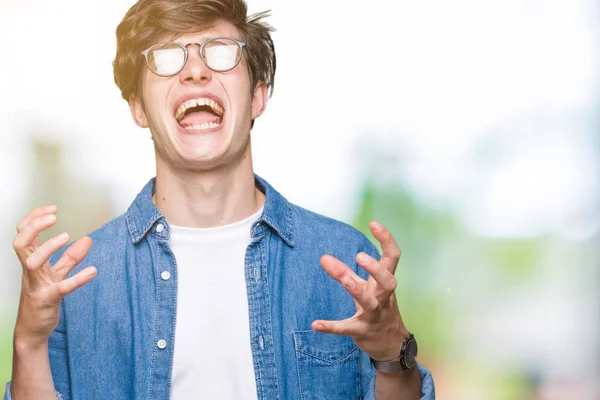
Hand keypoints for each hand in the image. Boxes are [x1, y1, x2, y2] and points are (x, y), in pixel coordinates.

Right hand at [12, 205, 96, 347]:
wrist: (33, 330)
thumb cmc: (42, 298)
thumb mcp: (57, 275)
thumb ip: (71, 257)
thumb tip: (88, 239)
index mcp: (30, 261)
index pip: (23, 233)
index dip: (34, 218)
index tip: (52, 208)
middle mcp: (29, 271)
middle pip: (20, 242)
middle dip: (34, 226)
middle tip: (54, 216)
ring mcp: (36, 285)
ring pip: (32, 262)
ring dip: (48, 247)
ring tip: (68, 235)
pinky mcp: (47, 300)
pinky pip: (60, 288)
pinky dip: (77, 279)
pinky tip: (93, 271)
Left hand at [312, 220, 408, 360]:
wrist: (392, 345)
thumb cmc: (378, 307)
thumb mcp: (366, 287)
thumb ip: (344, 271)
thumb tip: (323, 257)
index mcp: (385, 283)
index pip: (393, 258)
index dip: (386, 240)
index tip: (373, 223)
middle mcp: (383, 298)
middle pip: (387, 281)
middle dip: (375, 268)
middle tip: (359, 256)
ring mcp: (375, 315)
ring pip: (369, 302)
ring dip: (356, 290)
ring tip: (344, 279)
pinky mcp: (362, 332)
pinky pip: (347, 328)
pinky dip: (332, 326)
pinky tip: (315, 324)